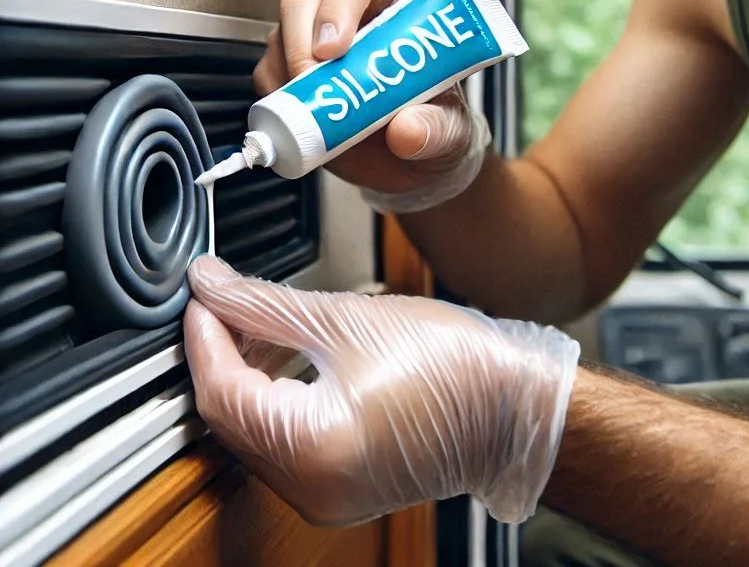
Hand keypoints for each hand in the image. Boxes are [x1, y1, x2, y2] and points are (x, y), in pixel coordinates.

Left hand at [183, 257, 579, 525]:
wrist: (513, 406)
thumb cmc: (453, 367)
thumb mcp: (346, 320)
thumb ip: (266, 303)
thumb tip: (212, 286)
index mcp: (311, 453)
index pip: (221, 391)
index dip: (204, 335)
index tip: (202, 292)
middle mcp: (309, 490)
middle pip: (231, 417)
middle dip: (222, 353)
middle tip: (225, 299)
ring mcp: (324, 496)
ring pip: (254, 430)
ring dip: (246, 374)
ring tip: (256, 320)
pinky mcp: (339, 486)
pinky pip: (283, 442)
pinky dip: (274, 398)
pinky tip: (285, 356)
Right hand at [253, 0, 480, 197]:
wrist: (415, 163)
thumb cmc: (435, 122)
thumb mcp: (451, 128)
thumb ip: (436, 127)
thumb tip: (407, 130)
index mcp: (392, 5)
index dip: (340, 2)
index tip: (337, 46)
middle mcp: (348, 18)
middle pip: (304, 3)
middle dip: (303, 42)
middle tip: (315, 81)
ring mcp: (314, 46)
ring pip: (280, 38)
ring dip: (290, 76)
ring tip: (321, 112)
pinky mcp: (292, 79)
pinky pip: (268, 78)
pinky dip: (279, 101)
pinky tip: (306, 122)